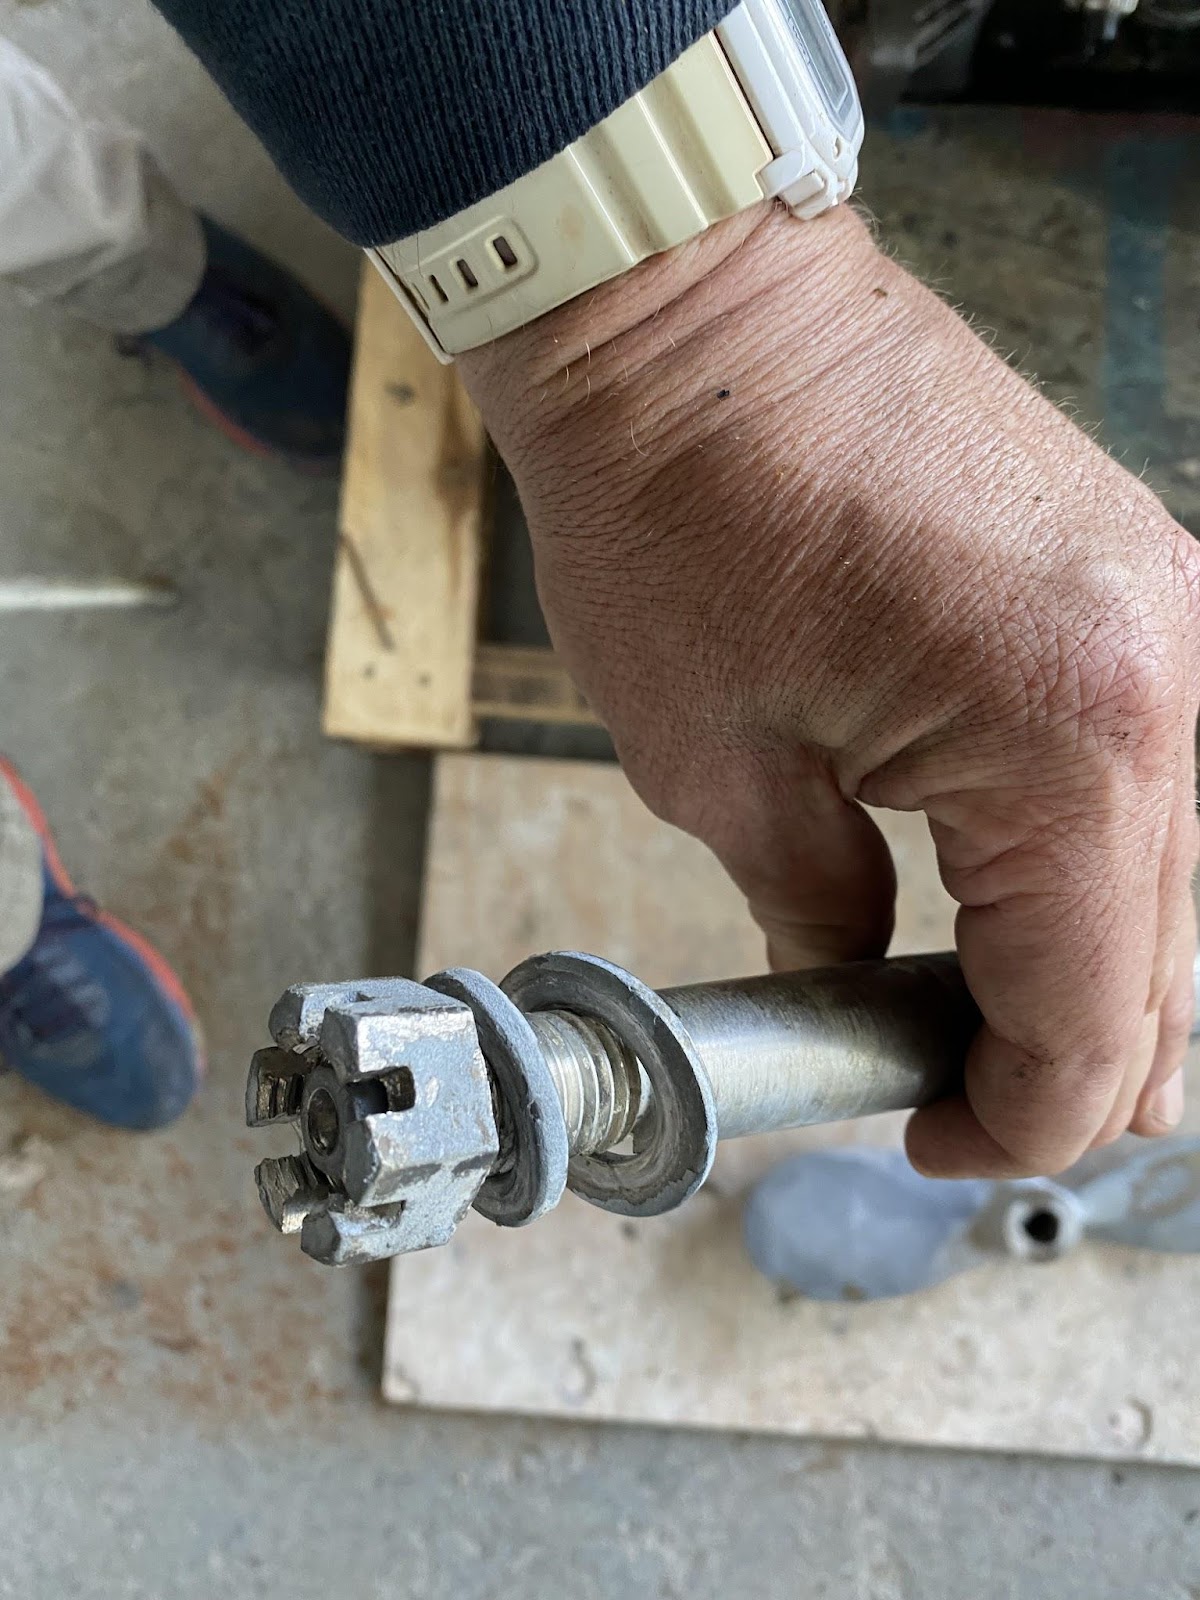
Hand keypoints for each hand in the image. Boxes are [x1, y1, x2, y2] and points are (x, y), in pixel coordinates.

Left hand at [459, 202, 1199, 1177]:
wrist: (686, 316)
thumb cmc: (672, 505)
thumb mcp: (717, 768)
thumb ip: (824, 918)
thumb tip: (867, 999)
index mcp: (1070, 737)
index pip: (1088, 1017)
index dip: (1012, 1120)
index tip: (927, 1139)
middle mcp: (1164, 677)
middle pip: (1165, 967)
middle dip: (1056, 1062)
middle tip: (935, 1090)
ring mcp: (1170, 614)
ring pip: (1175, 881)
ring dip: (1084, 970)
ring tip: (964, 1009)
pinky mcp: (1137, 579)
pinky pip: (1150, 777)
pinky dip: (1089, 865)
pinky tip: (1001, 892)